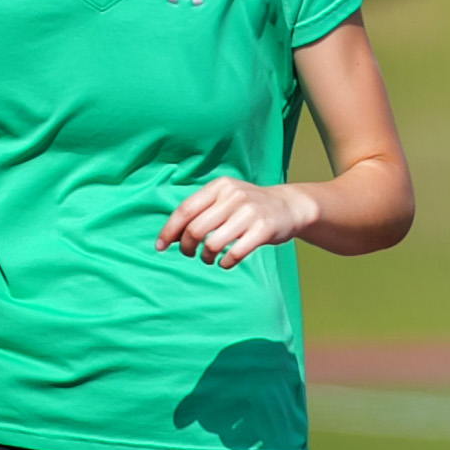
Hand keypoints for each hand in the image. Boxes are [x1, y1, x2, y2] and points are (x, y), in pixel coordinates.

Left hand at [156, 179, 312, 268]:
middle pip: (196, 229)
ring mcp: (250, 212)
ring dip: (205, 257)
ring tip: (208, 258)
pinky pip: (235, 253)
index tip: (160, 246)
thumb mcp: (226, 197)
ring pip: (213, 243)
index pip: (185, 210)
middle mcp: (234, 196)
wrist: (288, 206)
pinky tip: (225, 262)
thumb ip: (201, 209)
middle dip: (186, 247)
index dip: (169, 230)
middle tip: (189, 254)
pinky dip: (225, 263)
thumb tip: (170, 235)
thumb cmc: (248, 206)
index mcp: (219, 186)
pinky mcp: (264, 229)